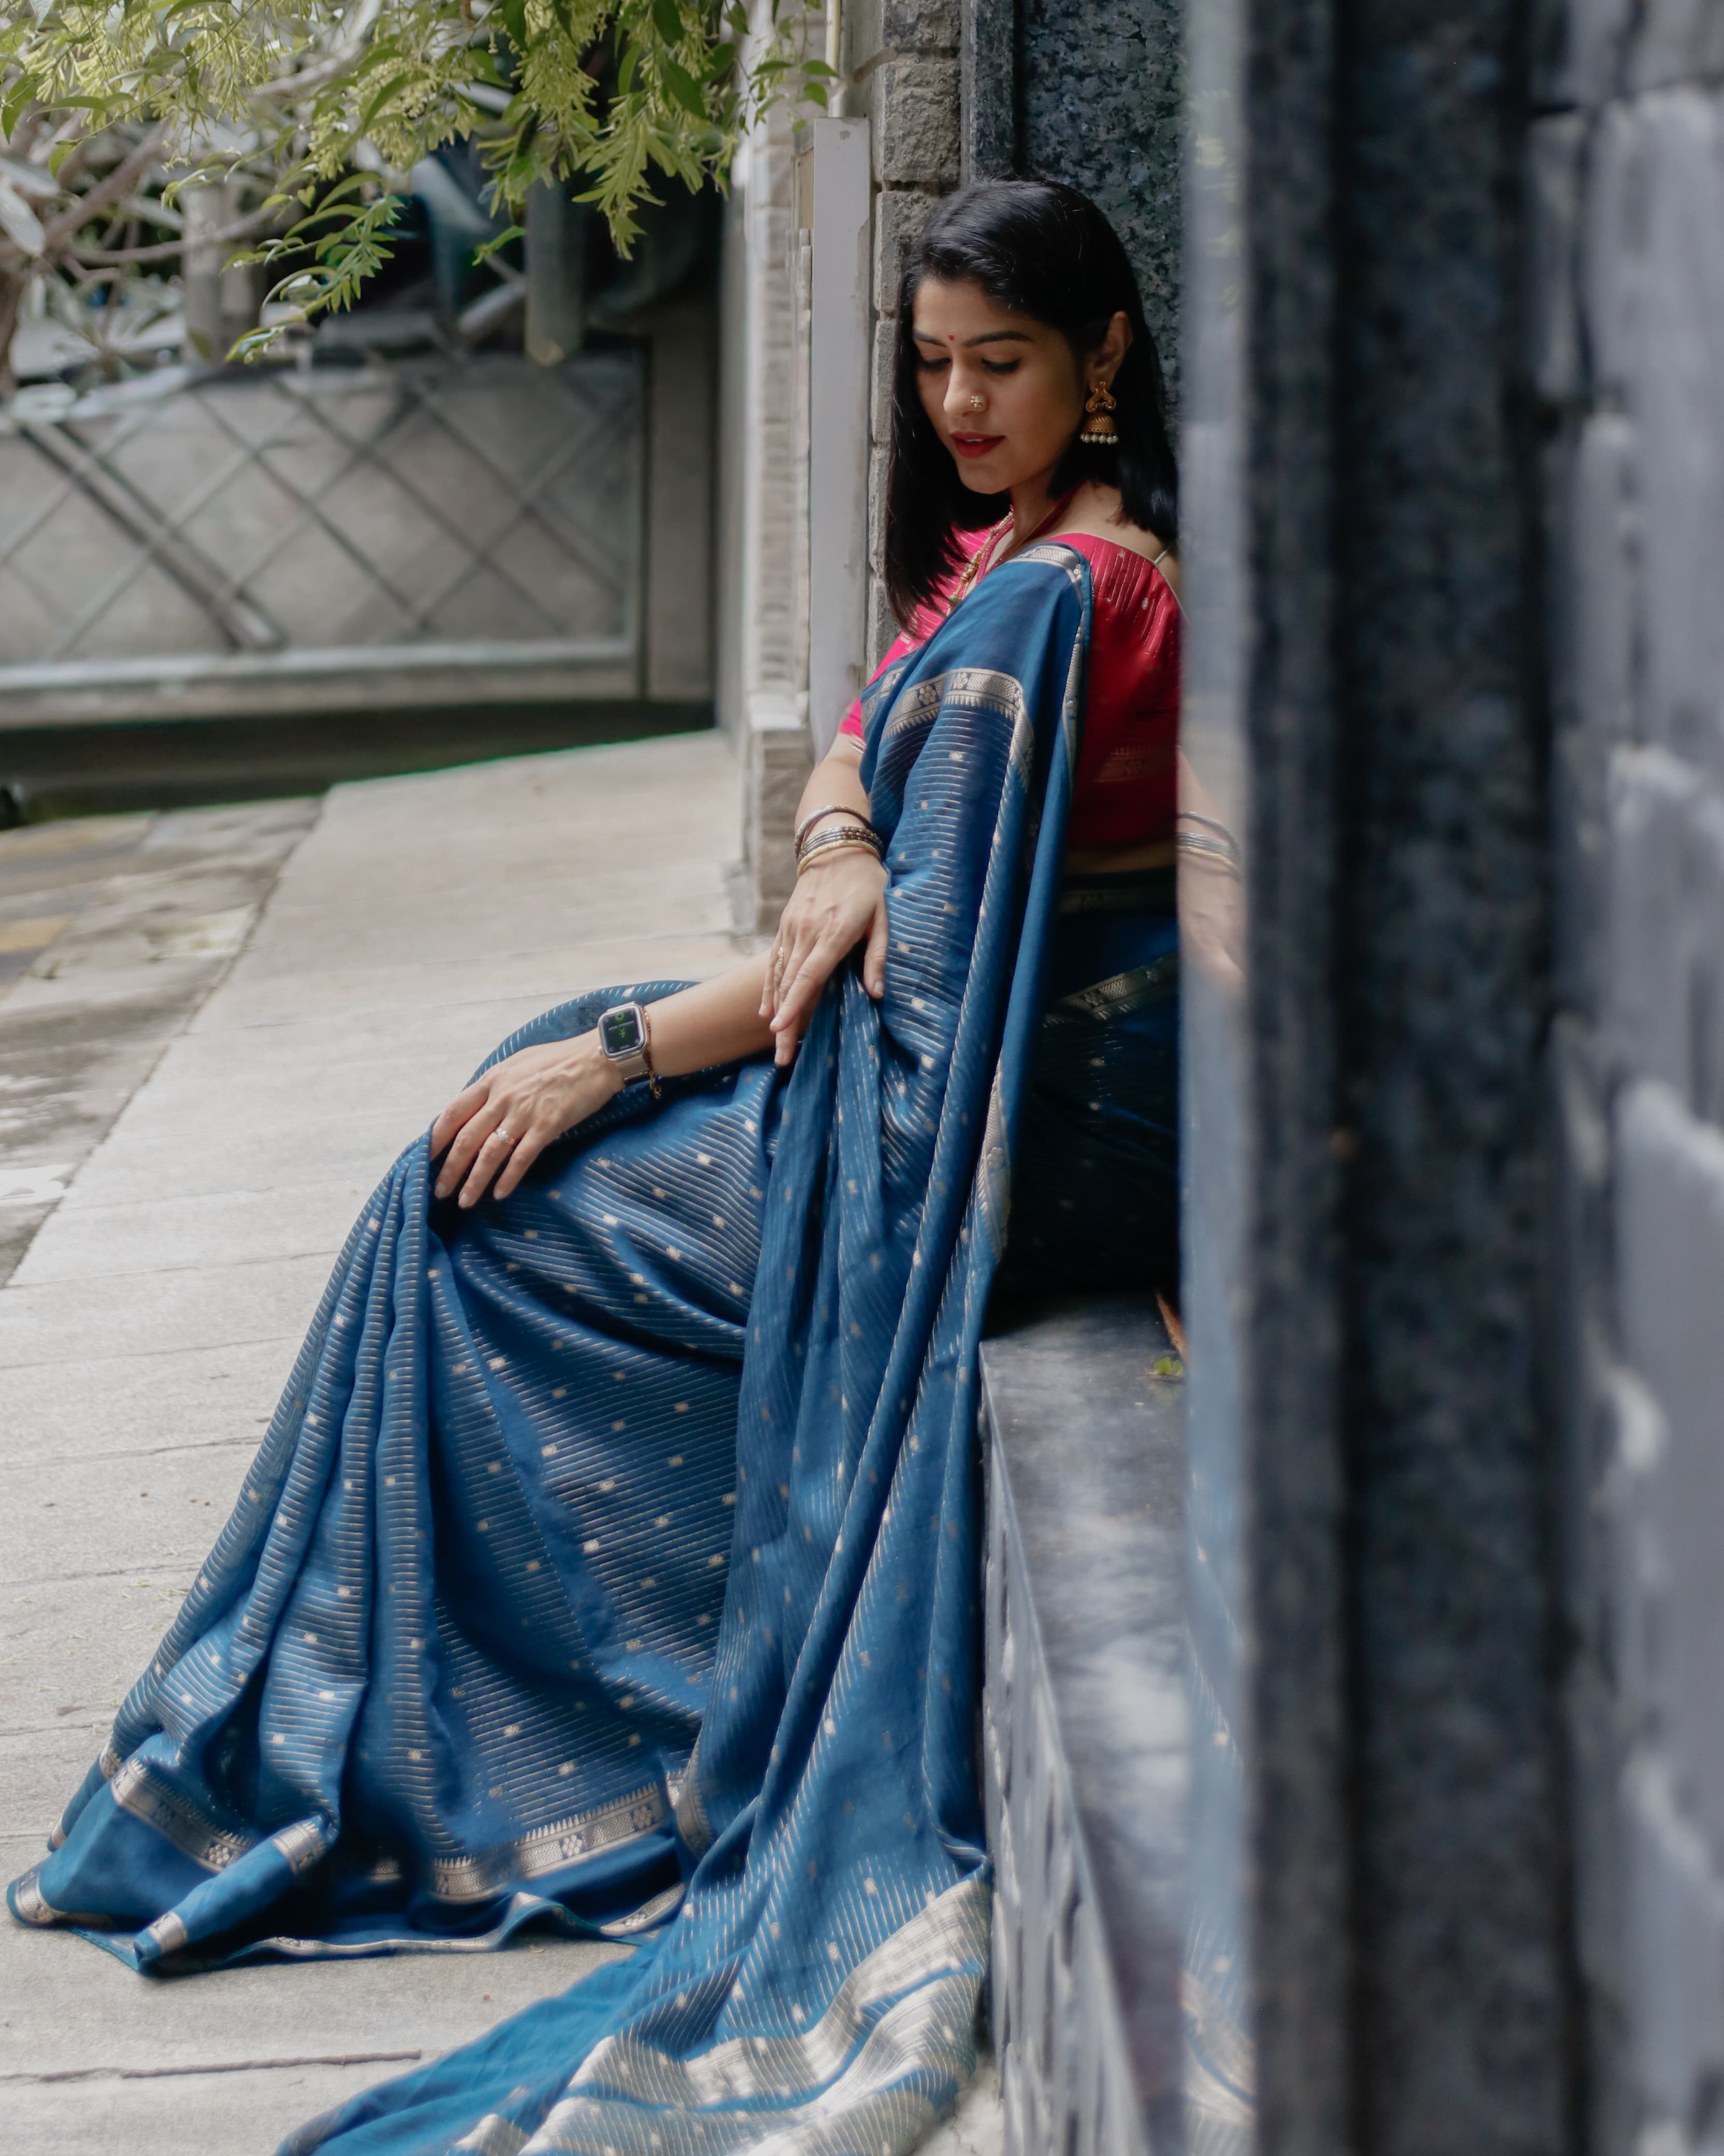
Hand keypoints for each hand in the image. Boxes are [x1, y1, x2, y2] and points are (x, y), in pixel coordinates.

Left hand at [431, 1033, 621, 1208]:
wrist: (596, 1057)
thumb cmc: (559, 1059)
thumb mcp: (518, 1064)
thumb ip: (496, 1085)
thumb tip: (478, 1107)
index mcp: (492, 1080)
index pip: (453, 1112)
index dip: (436, 1137)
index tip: (425, 1157)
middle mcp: (502, 1096)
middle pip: (466, 1138)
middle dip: (449, 1168)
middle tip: (439, 1190)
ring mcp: (524, 1112)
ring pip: (489, 1152)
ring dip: (474, 1180)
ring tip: (464, 1201)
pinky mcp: (547, 1126)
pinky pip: (521, 1157)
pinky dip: (508, 1178)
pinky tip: (499, 1193)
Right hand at [760, 849, 887, 1064]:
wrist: (836, 850)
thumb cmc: (866, 887)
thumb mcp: (882, 919)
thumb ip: (877, 958)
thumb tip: (877, 995)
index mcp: (833, 934)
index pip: (809, 975)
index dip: (796, 1004)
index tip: (782, 1029)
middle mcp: (807, 933)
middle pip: (791, 984)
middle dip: (785, 1023)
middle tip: (781, 1056)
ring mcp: (792, 929)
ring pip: (779, 975)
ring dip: (775, 1010)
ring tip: (774, 1040)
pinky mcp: (785, 926)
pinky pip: (774, 961)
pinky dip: (769, 987)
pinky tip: (766, 1010)